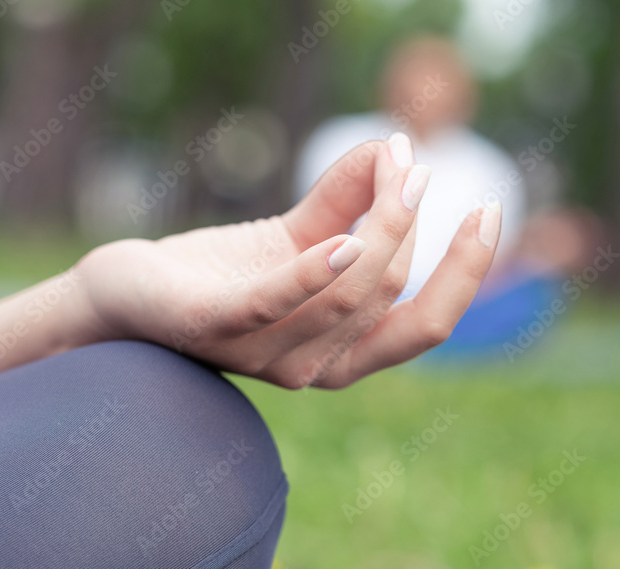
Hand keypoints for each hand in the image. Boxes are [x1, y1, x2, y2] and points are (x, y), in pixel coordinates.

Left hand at [75, 135, 501, 388]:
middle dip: (408, 222)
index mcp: (342, 351)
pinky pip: (275, 304)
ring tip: (392, 168)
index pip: (426, 325)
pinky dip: (312, 274)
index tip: (488, 209)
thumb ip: (349, 201)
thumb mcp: (298, 234)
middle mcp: (312, 366)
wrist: (131, 292)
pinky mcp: (214, 328)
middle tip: (408, 161)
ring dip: (380, 228)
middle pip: (385, 292)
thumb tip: (400, 152)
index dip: (465, 272)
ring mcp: (264, 354)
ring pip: (345, 297)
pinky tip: (340, 242)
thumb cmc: (223, 270)